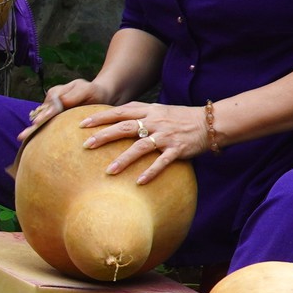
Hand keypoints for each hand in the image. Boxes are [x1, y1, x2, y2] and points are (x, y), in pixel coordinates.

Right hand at [19, 78, 123, 141]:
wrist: (99, 94)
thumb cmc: (95, 92)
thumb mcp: (87, 90)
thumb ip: (73, 95)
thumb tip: (60, 103)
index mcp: (56, 93)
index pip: (50, 107)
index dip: (44, 116)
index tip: (36, 123)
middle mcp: (50, 101)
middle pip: (40, 115)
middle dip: (32, 126)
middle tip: (22, 136)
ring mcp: (50, 109)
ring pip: (40, 120)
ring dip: (33, 130)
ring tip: (23, 140)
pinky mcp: (53, 117)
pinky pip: (45, 125)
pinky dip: (39, 132)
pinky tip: (32, 141)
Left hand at [77, 103, 211, 183]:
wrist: (211, 122)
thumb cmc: (180, 118)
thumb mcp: (158, 110)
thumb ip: (139, 113)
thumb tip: (114, 119)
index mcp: (149, 111)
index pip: (119, 112)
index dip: (100, 117)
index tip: (82, 123)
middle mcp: (155, 122)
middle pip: (125, 127)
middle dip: (104, 136)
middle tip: (86, 145)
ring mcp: (166, 136)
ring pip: (141, 147)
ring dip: (124, 159)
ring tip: (109, 171)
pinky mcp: (178, 150)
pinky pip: (162, 162)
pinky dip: (150, 171)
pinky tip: (138, 182)